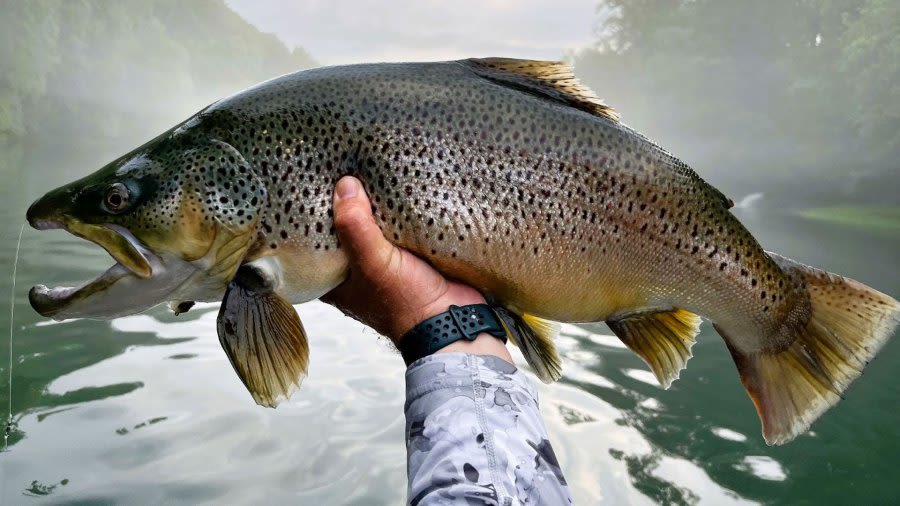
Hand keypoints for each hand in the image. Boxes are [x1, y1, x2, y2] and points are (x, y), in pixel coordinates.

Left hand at [321, 176, 511, 362]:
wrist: (454, 319)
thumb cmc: (409, 303)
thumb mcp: (374, 265)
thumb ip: (356, 228)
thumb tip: (344, 186)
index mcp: (335, 280)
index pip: (312, 242)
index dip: (310, 216)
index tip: (310, 185)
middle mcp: (355, 271)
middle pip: (342, 229)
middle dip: (343, 204)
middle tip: (339, 167)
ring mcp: (383, 262)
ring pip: (371, 225)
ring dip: (372, 204)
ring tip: (365, 167)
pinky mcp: (408, 254)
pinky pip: (396, 226)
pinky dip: (396, 210)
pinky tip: (393, 184)